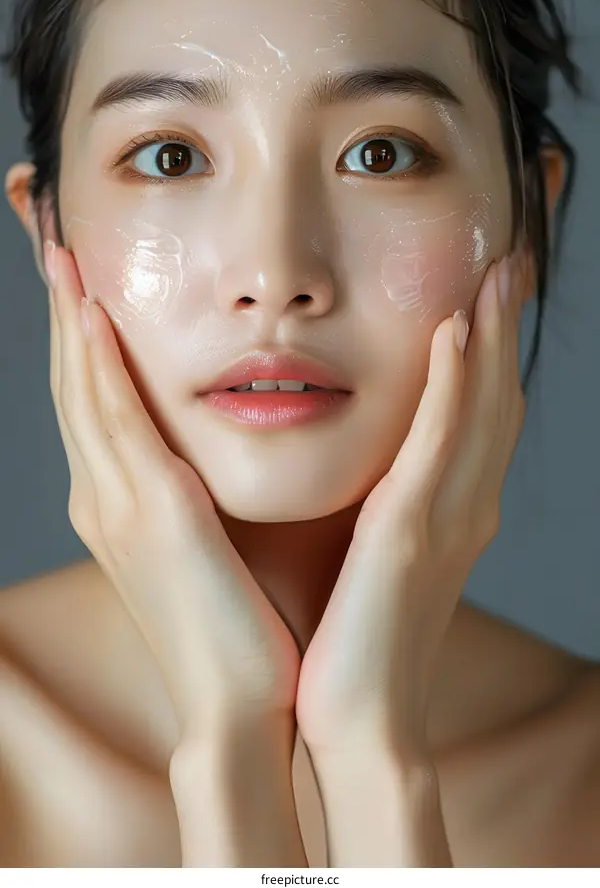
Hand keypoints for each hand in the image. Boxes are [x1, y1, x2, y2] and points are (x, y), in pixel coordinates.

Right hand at [45, 242, 300, 738]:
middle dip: (61, 313)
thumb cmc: (239, 626)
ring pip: (83, 391)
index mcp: (118, 504)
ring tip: (63, 256)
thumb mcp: (212, 543)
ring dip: (69, 320)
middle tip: (54, 246)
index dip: (78, 339)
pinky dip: (99, 366)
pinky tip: (93, 314)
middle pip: (72, 384)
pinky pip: (117, 423)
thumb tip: (218, 446)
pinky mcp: (152, 515)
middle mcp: (104, 497)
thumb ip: (203, 490)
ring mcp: (118, 506)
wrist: (240, 705)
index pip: (92, 401)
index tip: (78, 281)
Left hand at [295, 252, 526, 758]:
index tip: (486, 291)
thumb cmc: (352, 633)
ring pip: (482, 408)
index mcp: (452, 508)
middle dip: (503, 328)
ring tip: (494, 273)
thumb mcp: (372, 548)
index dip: (491, 350)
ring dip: (489, 338)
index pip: (481, 412)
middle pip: (496, 398)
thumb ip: (380, 497)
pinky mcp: (412, 532)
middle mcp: (464, 505)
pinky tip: (454, 332)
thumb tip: (359, 453)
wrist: (356, 715)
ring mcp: (447, 517)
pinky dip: (453, 384)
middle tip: (509, 261)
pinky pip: (440, 443)